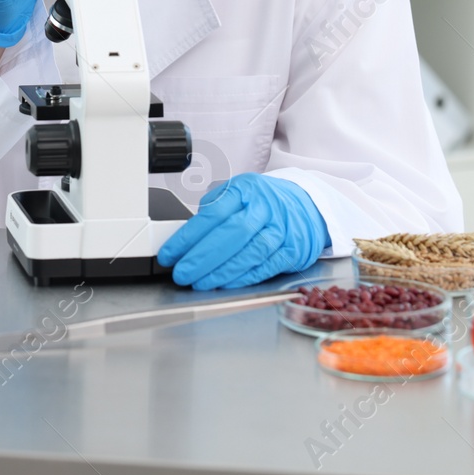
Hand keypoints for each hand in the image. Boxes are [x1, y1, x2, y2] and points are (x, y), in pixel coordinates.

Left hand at [157, 173, 329, 289]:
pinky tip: (225, 284)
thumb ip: (213, 211)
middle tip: (182, 273)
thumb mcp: (237, 193)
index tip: (170, 254)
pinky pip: (265, 266)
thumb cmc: (262, 202)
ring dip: (221, 272)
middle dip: (202, 258)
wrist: (303, 205)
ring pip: (249, 253)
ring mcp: (281, 229)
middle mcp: (264, 208)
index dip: (188, 237)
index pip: (212, 214)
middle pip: (231, 234)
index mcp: (245, 190)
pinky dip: (242, 278)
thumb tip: (185, 238)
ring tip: (199, 283)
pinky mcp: (292, 250)